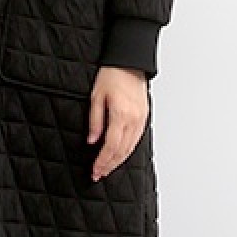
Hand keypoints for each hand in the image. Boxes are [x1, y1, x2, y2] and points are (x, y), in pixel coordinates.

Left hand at [86, 66, 148, 180]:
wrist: (129, 62)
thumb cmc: (112, 75)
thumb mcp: (96, 97)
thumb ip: (95, 121)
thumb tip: (92, 141)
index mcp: (121, 114)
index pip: (111, 146)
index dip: (102, 161)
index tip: (95, 170)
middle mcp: (134, 119)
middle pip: (122, 151)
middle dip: (109, 165)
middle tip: (98, 174)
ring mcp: (141, 119)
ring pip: (130, 147)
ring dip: (118, 160)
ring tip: (107, 168)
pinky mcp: (144, 117)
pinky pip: (136, 139)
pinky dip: (127, 150)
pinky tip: (119, 155)